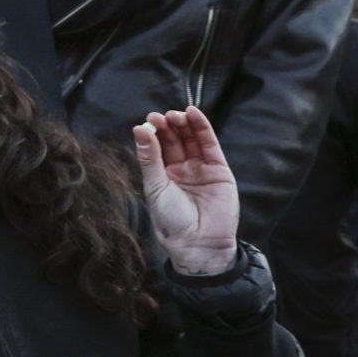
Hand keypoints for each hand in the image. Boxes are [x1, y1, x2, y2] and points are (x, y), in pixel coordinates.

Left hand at [134, 108, 239, 275]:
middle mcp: (181, 169)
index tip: (149, 120)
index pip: (158, 147)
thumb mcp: (155, 186)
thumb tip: (139, 129)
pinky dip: (203, 128)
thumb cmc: (171, 219)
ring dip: (184, 124)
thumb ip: (150, 157)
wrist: (199, 242)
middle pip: (175, 140)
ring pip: (192, 139)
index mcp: (163, 174)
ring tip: (176, 114)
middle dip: (168, 126)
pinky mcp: (219, 170)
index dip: (154, 132)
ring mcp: (201, 168)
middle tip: (161, 116)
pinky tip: (193, 114)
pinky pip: (210, 145)